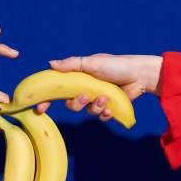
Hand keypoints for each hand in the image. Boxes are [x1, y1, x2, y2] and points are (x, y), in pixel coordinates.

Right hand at [37, 54, 162, 120]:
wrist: (139, 74)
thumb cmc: (116, 65)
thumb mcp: (92, 62)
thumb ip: (71, 64)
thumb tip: (50, 64)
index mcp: (78, 78)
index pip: (58, 90)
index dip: (48, 99)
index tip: (40, 108)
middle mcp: (86, 89)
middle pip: (71, 104)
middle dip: (76, 104)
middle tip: (85, 97)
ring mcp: (96, 99)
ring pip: (86, 111)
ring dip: (94, 107)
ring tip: (104, 99)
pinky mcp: (108, 107)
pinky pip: (100, 117)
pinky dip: (104, 114)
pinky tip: (110, 109)